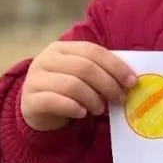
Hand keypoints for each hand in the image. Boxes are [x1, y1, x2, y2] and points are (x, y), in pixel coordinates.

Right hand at [20, 42, 137, 131]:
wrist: (36, 109)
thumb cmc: (66, 91)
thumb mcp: (82, 77)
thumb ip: (100, 73)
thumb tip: (130, 81)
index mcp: (62, 48)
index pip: (93, 51)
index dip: (115, 66)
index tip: (132, 82)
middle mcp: (46, 59)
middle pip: (85, 67)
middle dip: (108, 85)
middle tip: (120, 99)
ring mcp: (35, 78)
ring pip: (72, 85)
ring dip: (93, 99)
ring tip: (100, 110)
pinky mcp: (30, 99)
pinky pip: (55, 101)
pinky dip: (73, 108)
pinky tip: (82, 114)